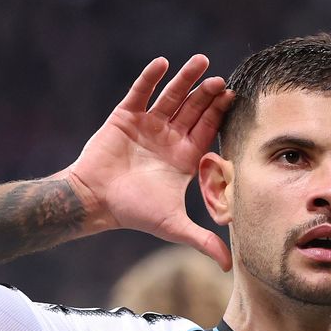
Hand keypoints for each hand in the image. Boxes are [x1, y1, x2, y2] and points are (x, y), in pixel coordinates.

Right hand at [64, 55, 234, 269]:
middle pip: (193, 109)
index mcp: (185, 157)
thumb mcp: (174, 226)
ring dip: (185, 80)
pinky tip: (163, 64)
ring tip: (201, 62)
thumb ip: (203, 241)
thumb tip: (229, 268)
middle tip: (221, 81)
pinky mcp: (126, 116)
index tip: (234, 98)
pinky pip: (141, 92)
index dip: (219, 114)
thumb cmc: (134, 212)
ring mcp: (148, 125)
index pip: (208, 129)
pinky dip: (151, 78)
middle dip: (207, 94)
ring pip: (171, 96)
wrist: (96, 201)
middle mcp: (169, 138)